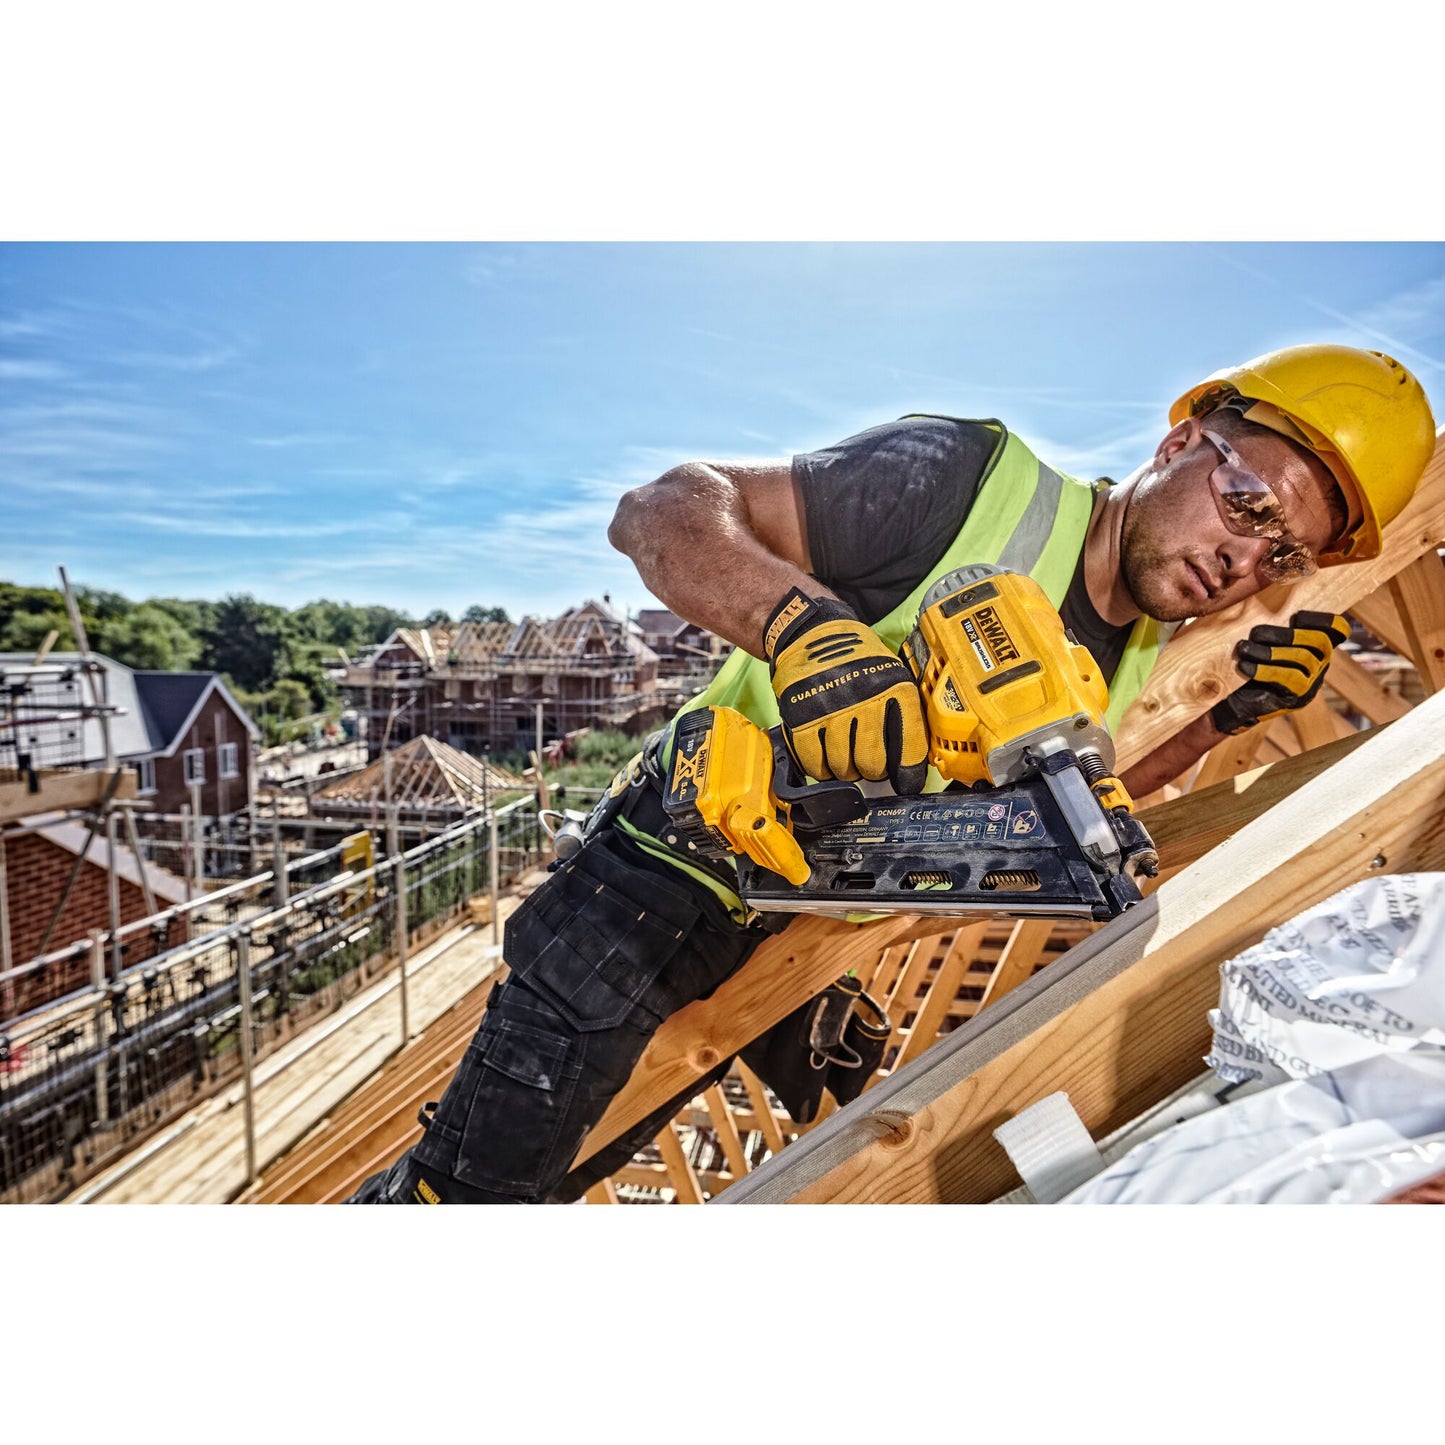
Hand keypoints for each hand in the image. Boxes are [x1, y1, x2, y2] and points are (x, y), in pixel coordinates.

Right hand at [764, 587, 928, 791]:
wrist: (813, 633)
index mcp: (895, 689)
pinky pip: (814, 762)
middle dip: (873, 770)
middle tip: (869, 763)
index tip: (905, 781)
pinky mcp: (800, 717)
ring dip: (846, 770)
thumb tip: (912, 761)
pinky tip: (825, 758)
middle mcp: (864, 700)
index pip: (909, 748)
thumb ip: (904, 712)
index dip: (909, 773)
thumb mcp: (892, 674)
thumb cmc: (858, 660)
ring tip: (846, 757)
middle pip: (873, 764)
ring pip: (842, 767)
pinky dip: (821, 768)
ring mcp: (830, 709)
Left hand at [1210, 610, 1350, 734]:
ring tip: (1243, 648)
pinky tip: (1245, 666)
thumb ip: (1272, 620)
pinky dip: (1264, 670)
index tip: (1297, 616)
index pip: (1337, 629)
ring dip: (1269, 652)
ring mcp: (1312, 681)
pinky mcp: (1298, 696)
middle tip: (1255, 633)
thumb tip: (1265, 586)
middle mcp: (1321, 662)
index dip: (1323, 619)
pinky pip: (1287, 679)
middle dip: (1286, 634)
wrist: (1238, 698)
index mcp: (1317, 644)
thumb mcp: (1264, 638)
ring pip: (1301, 659)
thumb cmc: (1252, 659)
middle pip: (1319, 642)